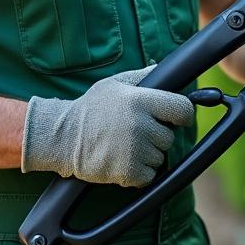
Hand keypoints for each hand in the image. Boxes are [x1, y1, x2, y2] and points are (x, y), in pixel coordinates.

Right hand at [20, 66, 195, 186]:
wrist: (62, 137)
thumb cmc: (90, 109)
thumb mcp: (115, 84)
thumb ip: (143, 76)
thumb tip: (162, 68)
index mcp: (141, 100)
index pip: (182, 109)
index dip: (182, 115)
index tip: (176, 119)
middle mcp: (140, 124)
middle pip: (170, 137)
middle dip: (157, 137)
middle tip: (135, 133)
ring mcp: (134, 149)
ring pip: (160, 157)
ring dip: (147, 156)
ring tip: (125, 146)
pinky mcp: (127, 171)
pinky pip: (148, 176)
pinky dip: (139, 173)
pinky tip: (123, 161)